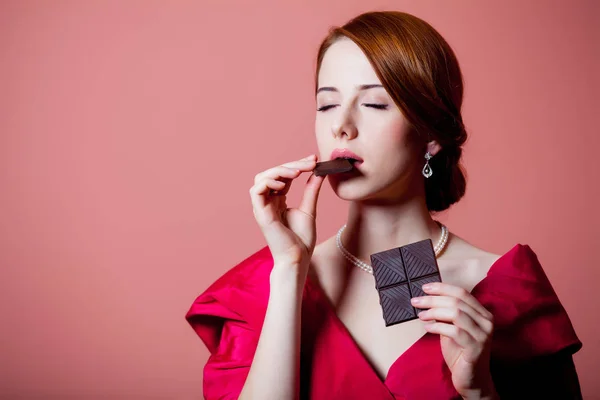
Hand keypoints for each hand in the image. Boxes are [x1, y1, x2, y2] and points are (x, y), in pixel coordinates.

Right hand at [249, 154, 324, 270]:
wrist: (298, 258)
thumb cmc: (302, 240)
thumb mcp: (309, 209)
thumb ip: (311, 190)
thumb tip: (318, 172)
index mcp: (277, 201)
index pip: (283, 176)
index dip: (297, 164)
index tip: (313, 159)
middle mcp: (267, 202)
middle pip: (272, 173)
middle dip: (291, 164)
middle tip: (310, 163)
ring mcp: (262, 207)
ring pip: (261, 178)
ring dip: (279, 171)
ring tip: (297, 172)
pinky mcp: (260, 214)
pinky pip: (256, 190)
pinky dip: (268, 182)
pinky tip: (284, 184)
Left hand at [411, 283, 497, 399]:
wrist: (471, 379)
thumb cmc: (460, 352)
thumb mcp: (452, 328)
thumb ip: (446, 314)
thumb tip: (428, 299)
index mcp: (482, 313)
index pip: (462, 293)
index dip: (442, 288)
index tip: (424, 287)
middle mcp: (486, 321)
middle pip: (456, 302)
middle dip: (433, 299)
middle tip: (416, 301)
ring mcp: (483, 334)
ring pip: (456, 313)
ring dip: (434, 312)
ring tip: (421, 316)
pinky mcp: (476, 347)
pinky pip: (454, 331)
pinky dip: (438, 327)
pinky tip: (428, 328)